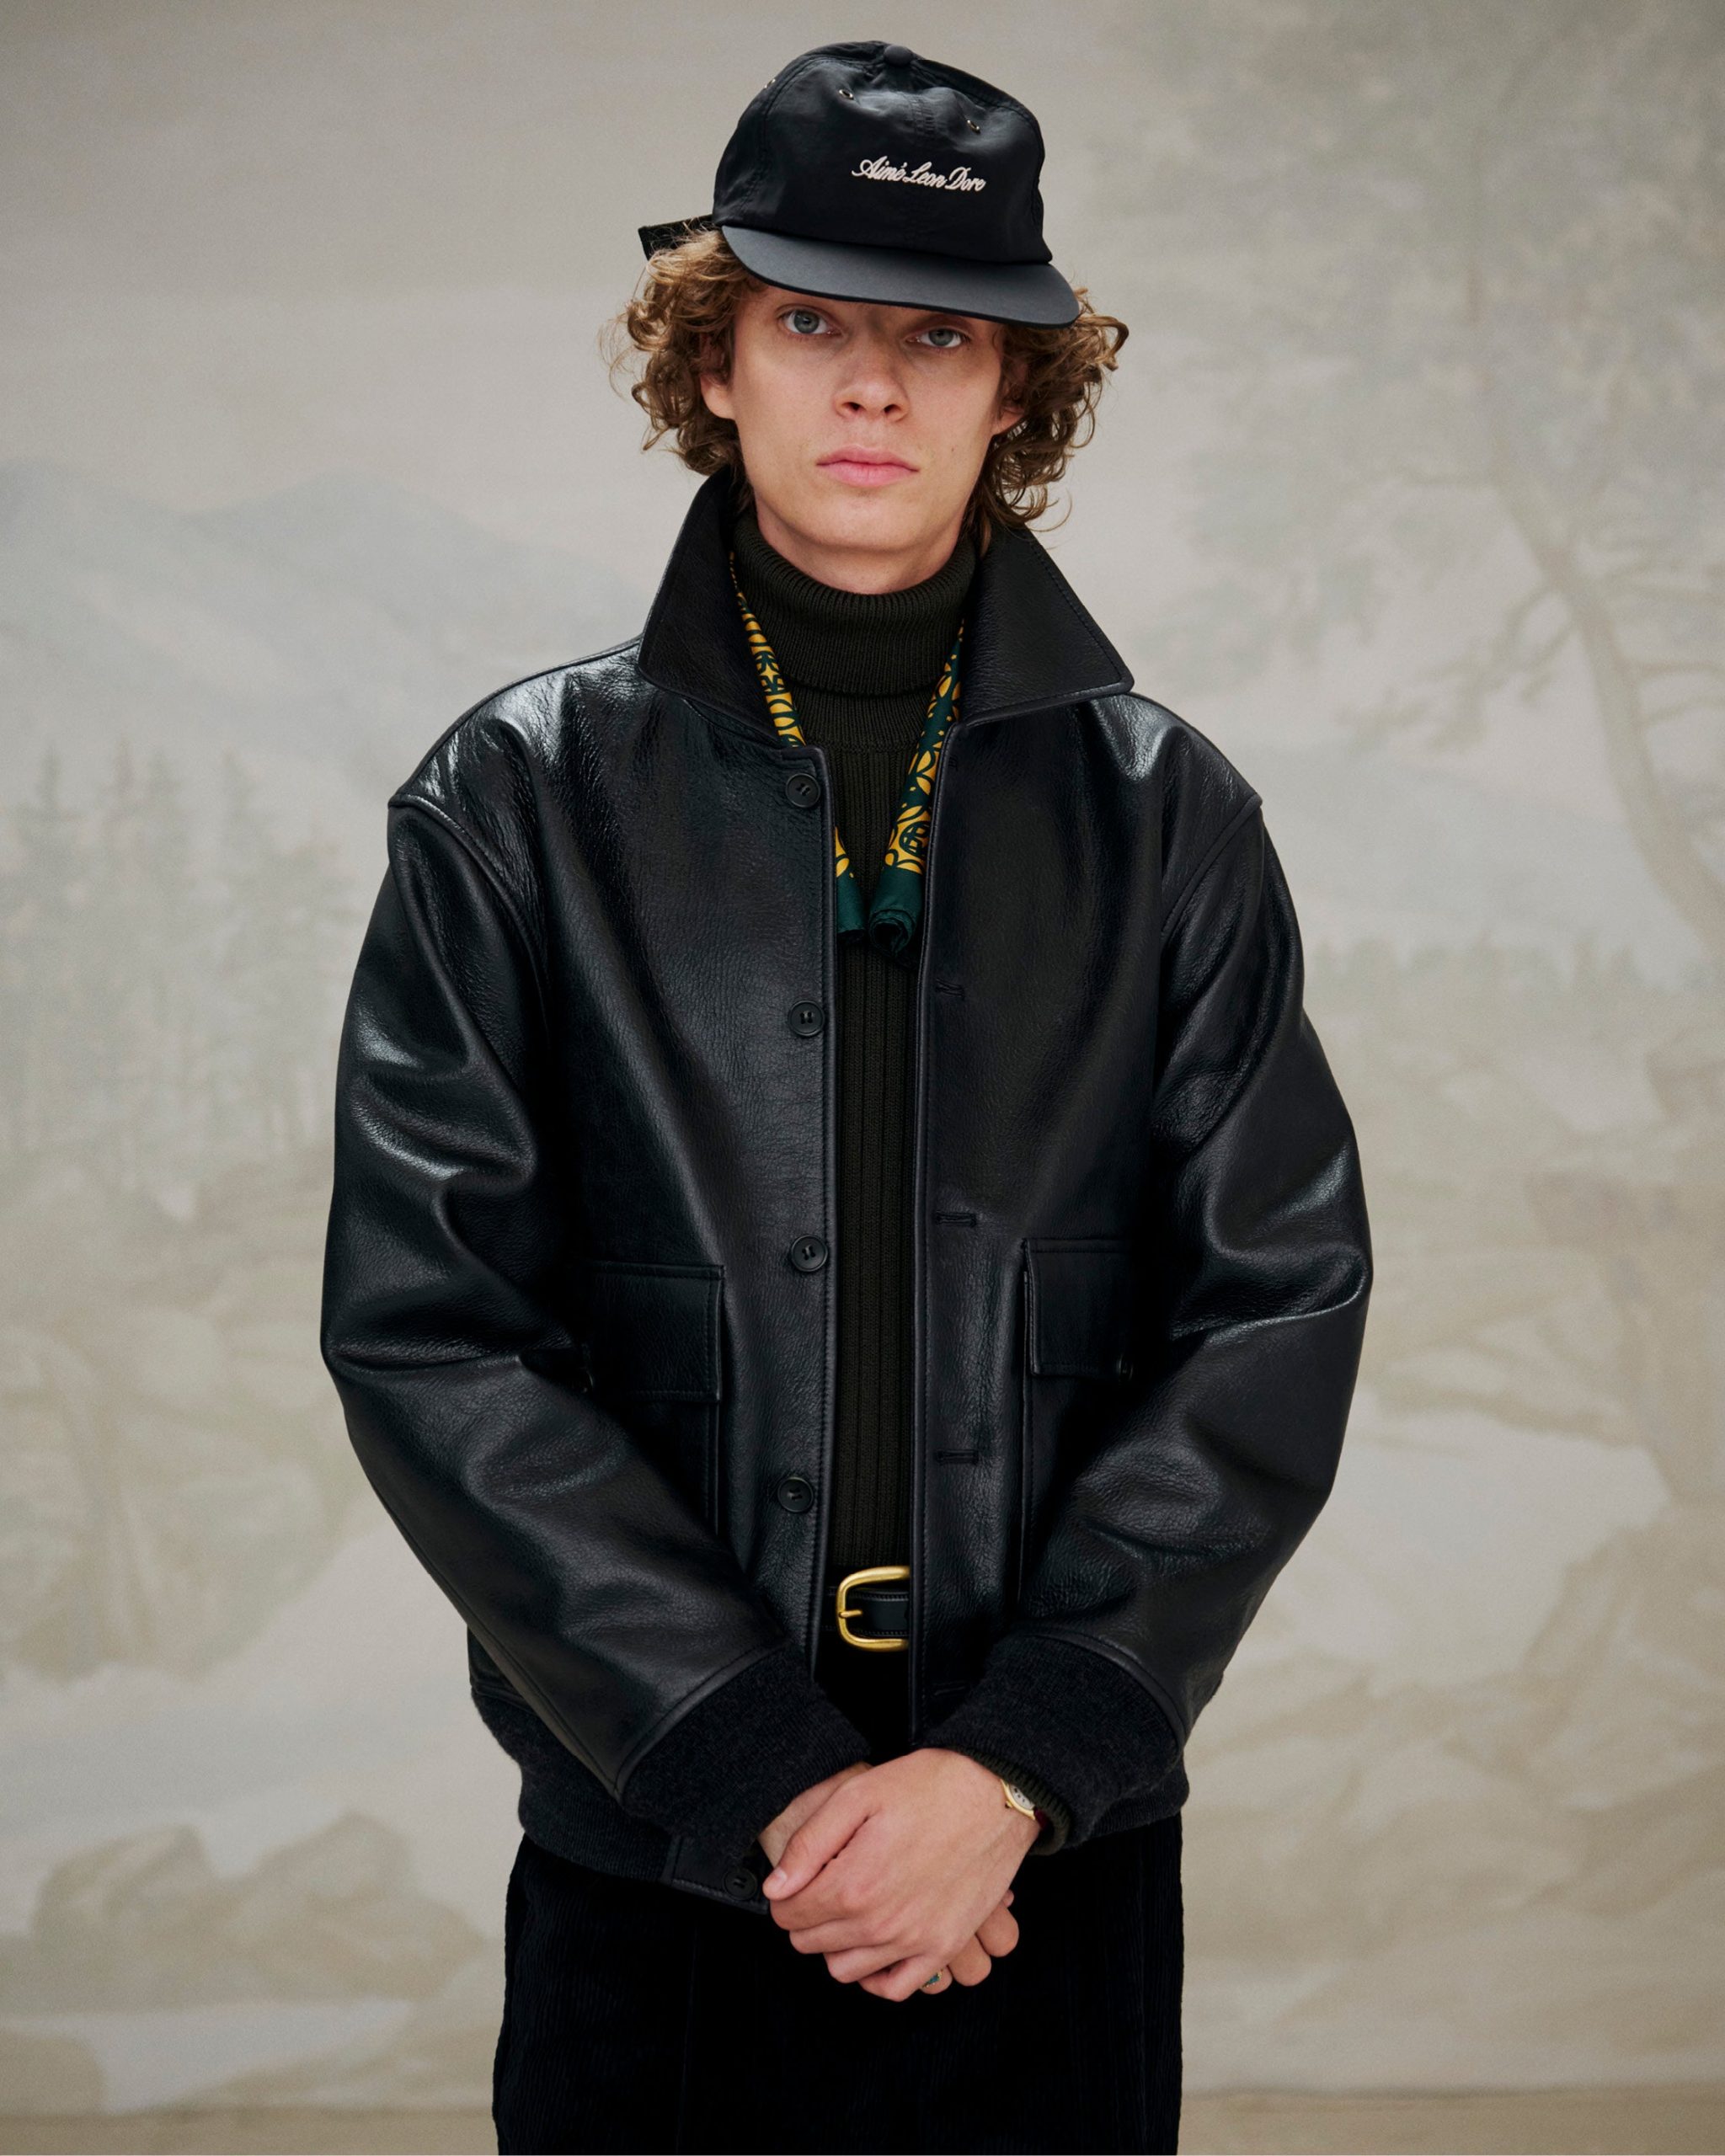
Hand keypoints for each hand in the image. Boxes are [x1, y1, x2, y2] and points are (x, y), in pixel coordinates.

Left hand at [761, 1747, 1039, 2000]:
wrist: (997, 1794)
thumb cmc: (929, 1787)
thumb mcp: (858, 1794)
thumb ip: (809, 1843)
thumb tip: (776, 1888)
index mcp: (854, 1883)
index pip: (788, 1914)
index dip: (785, 1893)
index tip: (800, 1875)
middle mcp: (881, 1923)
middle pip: (811, 1943)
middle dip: (807, 1915)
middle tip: (824, 1883)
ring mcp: (915, 1941)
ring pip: (844, 1970)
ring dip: (835, 1943)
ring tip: (849, 1908)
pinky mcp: (943, 1947)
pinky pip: (895, 1988)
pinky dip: (876, 1975)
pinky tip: (875, 1945)